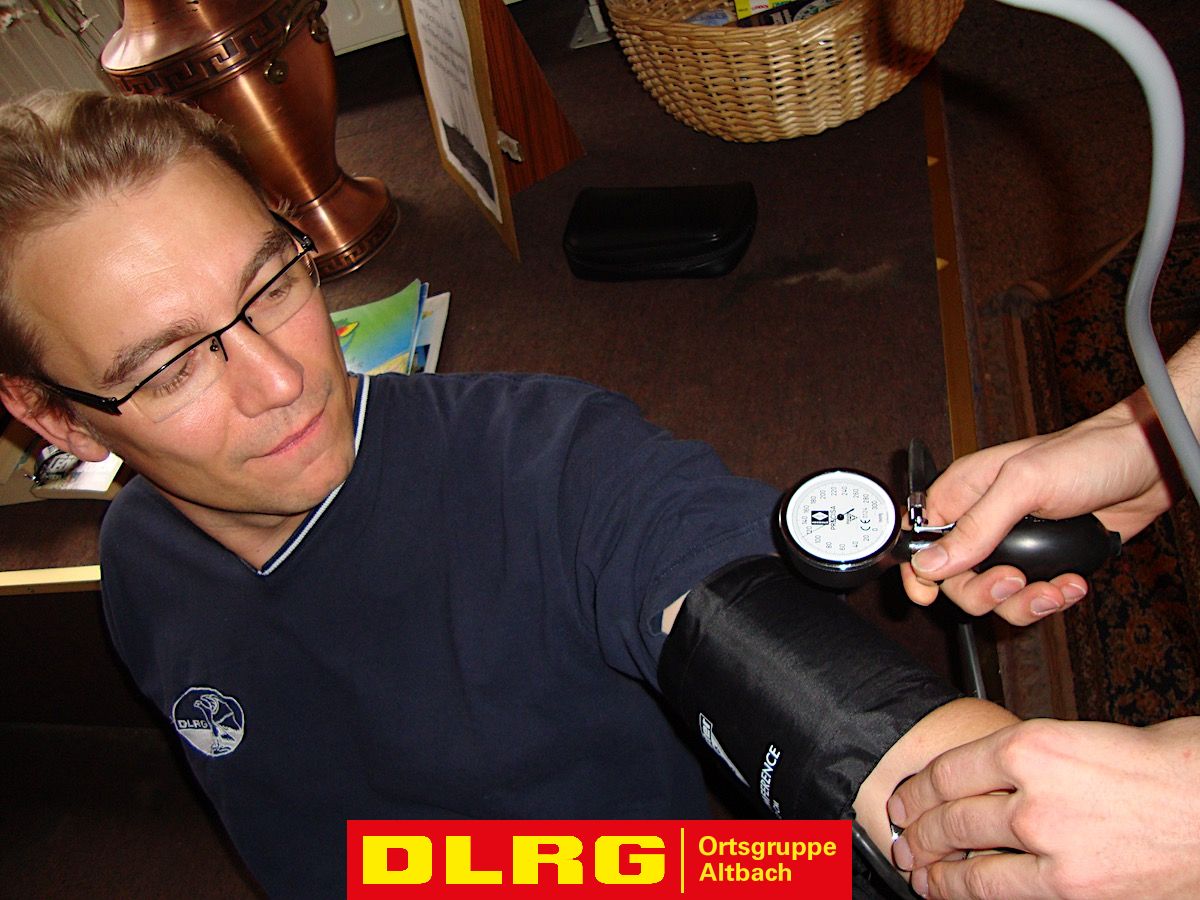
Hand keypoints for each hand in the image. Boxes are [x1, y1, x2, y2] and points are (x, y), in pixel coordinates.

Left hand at [886, 717, 1199, 898]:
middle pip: (950, 815)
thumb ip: (1037, 756)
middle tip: (903, 835)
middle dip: (917, 829)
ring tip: (917, 870)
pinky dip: (968, 894)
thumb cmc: (1171, 766)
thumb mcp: (1086, 737)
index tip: (906, 796)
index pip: (949, 769)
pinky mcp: (1074, 891)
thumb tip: (999, 773)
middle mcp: (1032, 795)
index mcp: (1031, 745)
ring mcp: (1051, 847)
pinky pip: (1003, 894)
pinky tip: (954, 894)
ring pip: (968, 862)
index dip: (918, 788)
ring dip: (933, 868)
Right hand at [899, 388, 1178, 623]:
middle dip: (984, 591)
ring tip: (1052, 587)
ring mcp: (1015, 544)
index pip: (919, 539)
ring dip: (1024, 602)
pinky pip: (1030, 598)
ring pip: (994, 596)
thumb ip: (976, 526)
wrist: (1146, 464)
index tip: (929, 594)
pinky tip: (1070, 583)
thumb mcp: (1024, 485)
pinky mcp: (1046, 561)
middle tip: (1014, 580)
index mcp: (964, 493)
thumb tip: (932, 561)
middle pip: (956, 579)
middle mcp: (984, 521)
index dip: (918, 570)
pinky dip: (1050, 599)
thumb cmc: (1086, 454)